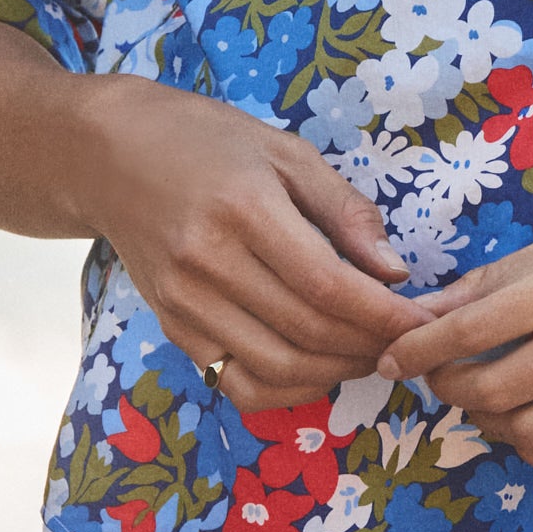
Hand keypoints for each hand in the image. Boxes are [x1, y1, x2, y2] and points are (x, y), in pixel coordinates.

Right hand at [71, 77, 409, 415]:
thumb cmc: (207, 142)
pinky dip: (287, 389)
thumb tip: (394, 273)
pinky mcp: (171, 327)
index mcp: (244, 209)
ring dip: (336, 373)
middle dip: (370, 345)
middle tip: (406, 340)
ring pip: (276, 368)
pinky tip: (318, 369)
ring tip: (370, 353)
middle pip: (308, 332)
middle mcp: (208, 262)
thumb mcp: (285, 152)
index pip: (329, 284)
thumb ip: (345, 211)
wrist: (109, 155)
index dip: (384, 314)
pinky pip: (236, 381)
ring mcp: (183, 302)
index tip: (423, 320)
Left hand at [380, 190, 532, 485]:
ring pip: (528, 433)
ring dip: (490, 422)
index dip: (417, 350)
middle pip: (490, 390)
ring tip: (487, 398)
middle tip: (441, 376)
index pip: (469, 329)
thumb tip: (427, 313)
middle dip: (447, 388)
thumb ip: (502, 277)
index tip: (392, 357)